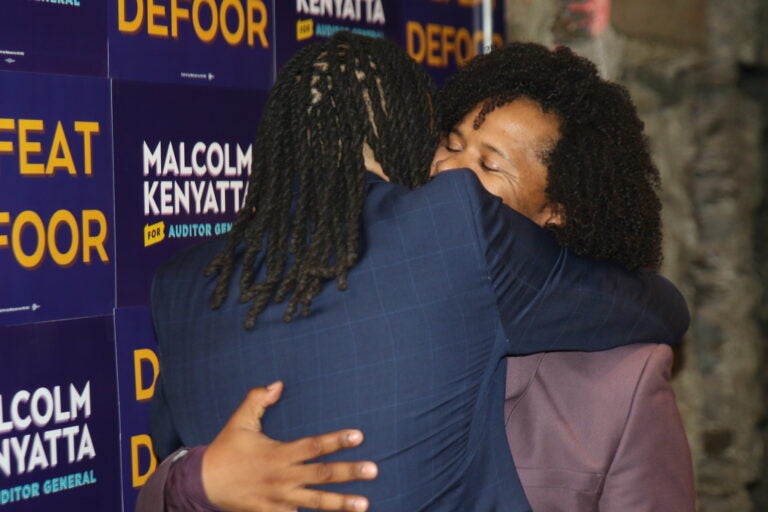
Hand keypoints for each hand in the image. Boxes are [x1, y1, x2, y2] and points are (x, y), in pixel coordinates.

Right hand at [202, 382, 377, 511]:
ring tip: (365, 504)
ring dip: (340, 504)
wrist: (202, 484)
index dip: (336, 440)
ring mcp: (279, 499)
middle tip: (373, 470)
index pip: (313, 445)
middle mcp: (282, 477)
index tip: (358, 436)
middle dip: (349, 473)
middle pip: (321, 475)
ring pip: (315, 502)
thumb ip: (257, 400)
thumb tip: (277, 384)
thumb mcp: (240, 421)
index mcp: (278, 454)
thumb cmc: (226, 450)